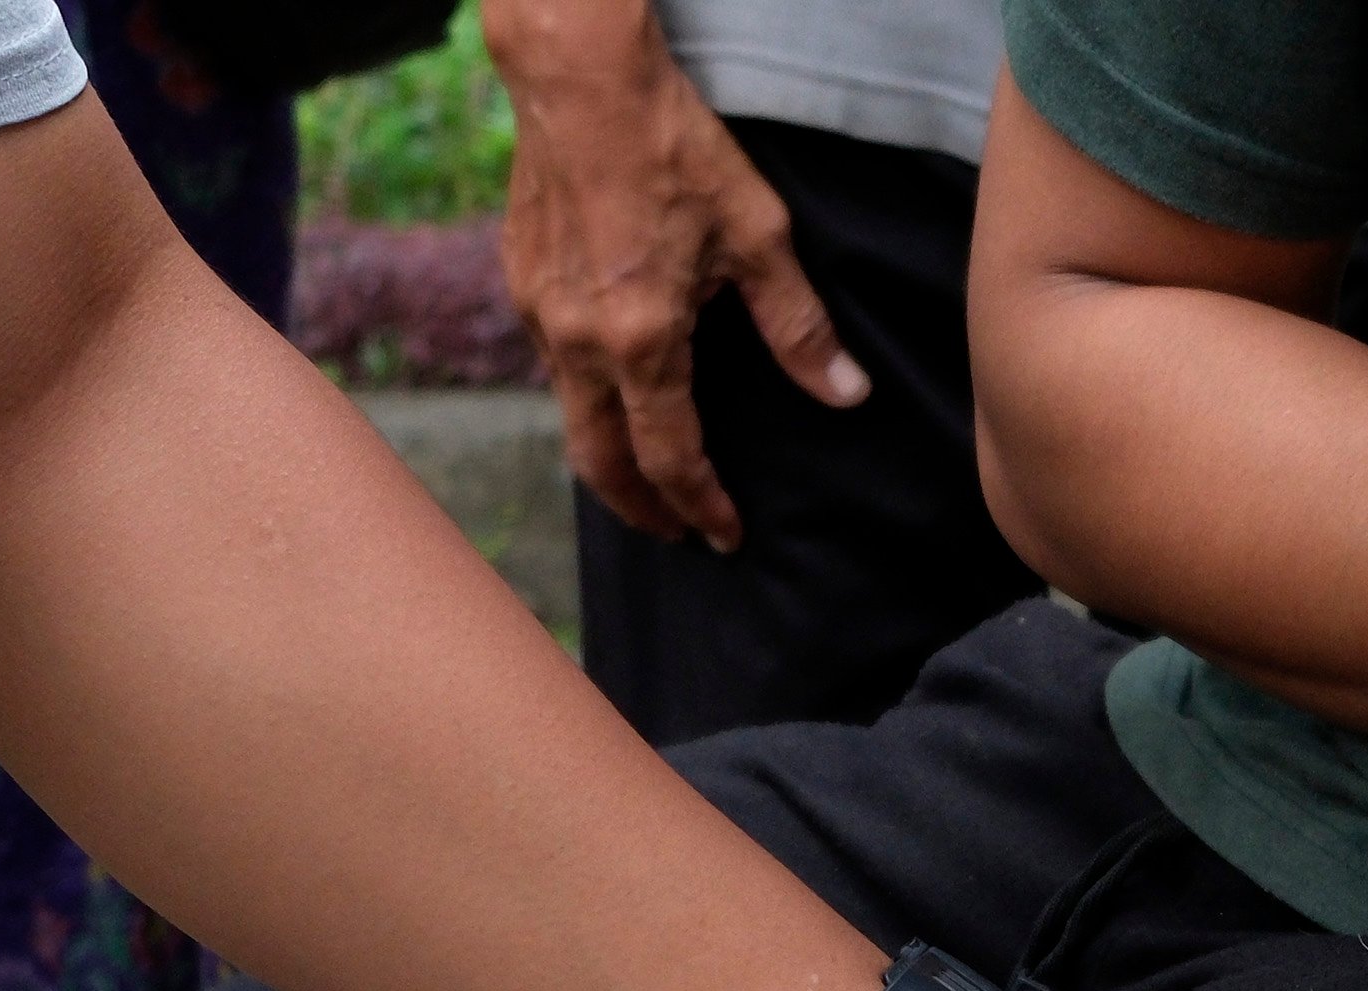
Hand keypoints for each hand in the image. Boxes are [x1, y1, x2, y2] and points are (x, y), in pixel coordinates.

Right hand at [486, 0, 865, 548]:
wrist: (579, 78)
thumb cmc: (671, 147)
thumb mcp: (757, 234)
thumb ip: (797, 325)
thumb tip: (845, 392)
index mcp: (640, 339)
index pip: (669, 457)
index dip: (699, 506)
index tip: (724, 534)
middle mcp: (578, 340)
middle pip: (599, 460)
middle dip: (639, 508)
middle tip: (675, 531)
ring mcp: (540, 312)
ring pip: (569, 415)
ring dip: (609, 456)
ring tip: (647, 474)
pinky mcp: (522, 280)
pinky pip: (552, 364)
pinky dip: (586, 399)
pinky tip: (615, 390)